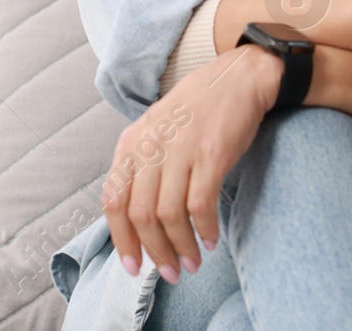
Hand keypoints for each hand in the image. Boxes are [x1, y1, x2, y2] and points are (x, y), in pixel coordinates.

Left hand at [101, 45, 280, 282]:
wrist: (238, 78)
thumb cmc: (197, 109)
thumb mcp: (157, 130)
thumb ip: (143, 166)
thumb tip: (137, 220)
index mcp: (132, 142)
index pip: (113, 200)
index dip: (121, 239)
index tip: (133, 266)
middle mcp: (151, 145)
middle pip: (140, 214)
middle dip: (153, 252)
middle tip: (169, 273)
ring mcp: (180, 149)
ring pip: (169, 215)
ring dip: (180, 248)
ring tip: (191, 264)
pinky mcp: (210, 154)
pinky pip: (200, 205)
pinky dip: (203, 230)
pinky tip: (209, 241)